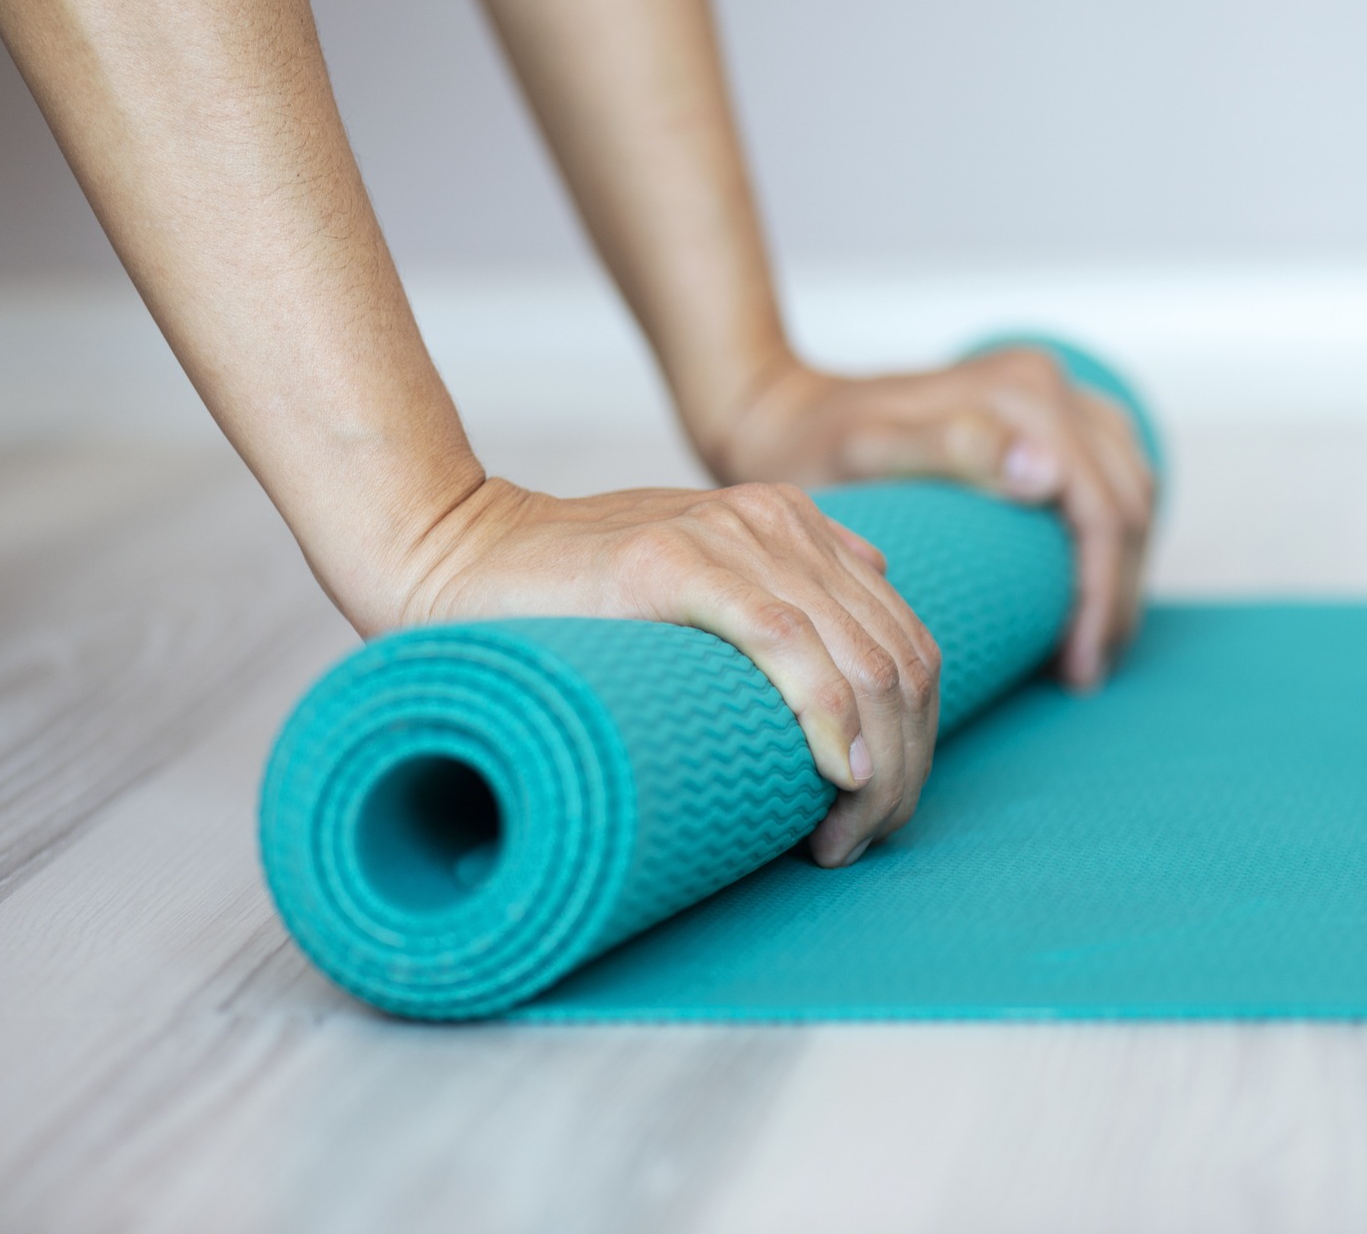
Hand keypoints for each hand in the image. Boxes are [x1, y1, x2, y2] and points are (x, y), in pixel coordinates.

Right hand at [397, 478, 941, 866]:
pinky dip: (828, 716)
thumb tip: (844, 683)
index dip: (915, 742)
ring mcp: (731, 535)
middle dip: (903, 770)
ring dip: (875, 768)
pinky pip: (786, 641)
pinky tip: (837, 773)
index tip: (874, 816)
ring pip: (862, 661)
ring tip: (840, 839)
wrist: (450, 551)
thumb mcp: (693, 600)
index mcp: (797, 530)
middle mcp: (779, 523)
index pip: (906, 643)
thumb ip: (767, 615)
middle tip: (860, 843)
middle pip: (900, 660)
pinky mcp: (674, 561)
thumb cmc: (566, 603)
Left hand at [708, 347, 1155, 688]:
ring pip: (1133, 487)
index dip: (1100, 598)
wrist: (783, 410)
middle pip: (1129, 501)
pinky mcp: (1045, 411)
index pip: (1102, 510)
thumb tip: (1046, 473)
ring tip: (1087, 644)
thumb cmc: (814, 445)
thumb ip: (952, 449)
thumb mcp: (867, 449)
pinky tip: (1084, 590)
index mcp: (1021, 395)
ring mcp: (1052, 391)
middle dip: (1116, 594)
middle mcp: (1046, 382)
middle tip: (1084, 670)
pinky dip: (1112, 535)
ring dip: (1122, 569)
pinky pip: (1113, 472)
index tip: (1075, 666)